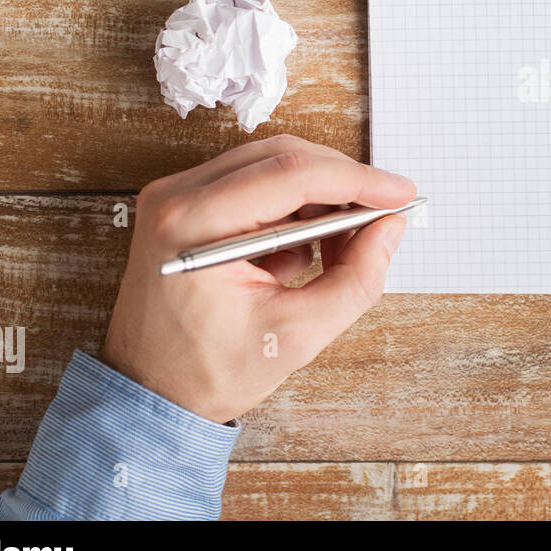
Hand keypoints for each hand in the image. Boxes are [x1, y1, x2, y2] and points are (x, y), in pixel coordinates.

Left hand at [100, 134, 416, 422]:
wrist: (149, 393)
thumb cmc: (208, 371)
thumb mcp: (296, 336)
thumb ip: (355, 279)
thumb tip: (389, 228)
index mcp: (192, 224)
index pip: (292, 174)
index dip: (357, 180)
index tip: (401, 193)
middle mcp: (176, 197)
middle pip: (283, 157)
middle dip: (342, 184)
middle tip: (382, 217)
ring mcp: (177, 196)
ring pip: (272, 165)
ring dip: (319, 198)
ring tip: (340, 251)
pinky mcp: (187, 205)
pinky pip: (256, 184)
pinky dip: (293, 210)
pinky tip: (303, 256)